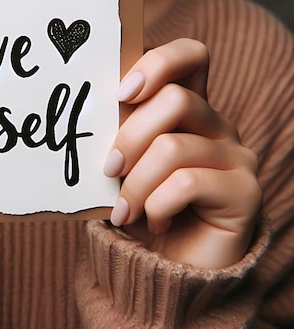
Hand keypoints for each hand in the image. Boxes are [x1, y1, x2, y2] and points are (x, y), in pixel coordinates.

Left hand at [103, 39, 261, 268]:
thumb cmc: (138, 212)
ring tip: (124, 212)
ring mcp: (236, 157)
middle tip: (109, 170)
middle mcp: (217, 126)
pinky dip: (156, 204)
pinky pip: (187, 183)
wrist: (167, 272)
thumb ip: (113, 135)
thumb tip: (82, 111)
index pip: (190, 56)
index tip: (121, 93)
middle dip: (129, 138)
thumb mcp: (120, 167)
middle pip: (175, 99)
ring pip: (173, 147)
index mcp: (187, 111)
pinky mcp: (246, 192)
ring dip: (135, 183)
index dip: (158, 62)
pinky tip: (155, 222)